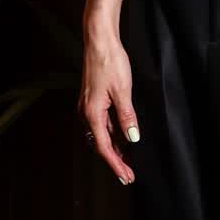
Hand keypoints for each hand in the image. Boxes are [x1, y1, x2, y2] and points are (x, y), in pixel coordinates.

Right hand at [80, 16, 140, 185]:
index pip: (105, 147)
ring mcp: (89, 106)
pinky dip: (112, 134)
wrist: (99, 42)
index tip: (126, 177)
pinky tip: (121, 138)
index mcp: (92, 114)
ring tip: (126, 162)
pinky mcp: (93, 100)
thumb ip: (127, 117)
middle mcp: (87, 113)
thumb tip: (132, 138)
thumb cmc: (109, 63)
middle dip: (115, 161)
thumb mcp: (123, 91)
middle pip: (101, 144)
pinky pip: (102, 123)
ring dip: (114, 149)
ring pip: (101, 135)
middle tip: (128, 175)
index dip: (116, 164)